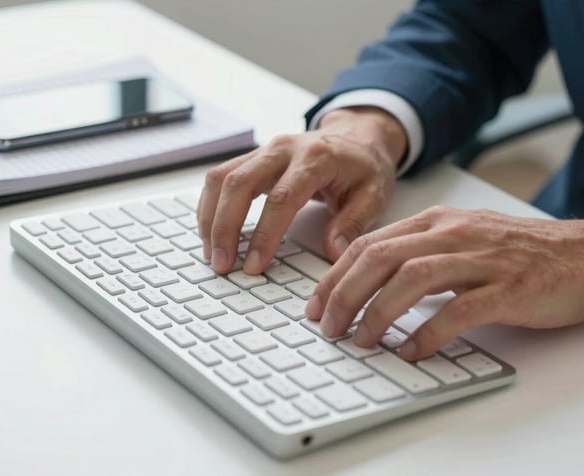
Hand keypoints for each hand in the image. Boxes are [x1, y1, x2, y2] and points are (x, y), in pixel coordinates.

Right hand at [197, 106, 406, 274]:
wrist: (357, 137)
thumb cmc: (364, 167)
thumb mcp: (374, 195)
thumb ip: (353, 224)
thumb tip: (333, 252)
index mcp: (316, 158)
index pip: (281, 198)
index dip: (265, 234)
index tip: (254, 265)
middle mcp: (283, 149)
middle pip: (239, 183)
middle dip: (225, 227)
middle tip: (222, 264)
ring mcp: (264, 150)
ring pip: (221, 177)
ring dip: (211, 217)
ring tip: (212, 253)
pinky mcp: (252, 158)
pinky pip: (220, 177)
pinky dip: (210, 206)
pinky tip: (211, 232)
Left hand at [305, 206, 583, 359]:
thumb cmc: (517, 250)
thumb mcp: (459, 237)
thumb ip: (417, 252)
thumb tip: (369, 282)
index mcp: (435, 222)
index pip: (369, 244)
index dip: (334, 276)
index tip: (315, 304)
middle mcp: (452, 234)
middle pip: (381, 259)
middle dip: (344, 294)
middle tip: (328, 327)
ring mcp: (480, 259)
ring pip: (412, 279)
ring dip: (378, 312)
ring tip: (361, 340)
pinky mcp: (507, 287)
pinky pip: (459, 310)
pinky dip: (429, 332)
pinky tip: (411, 351)